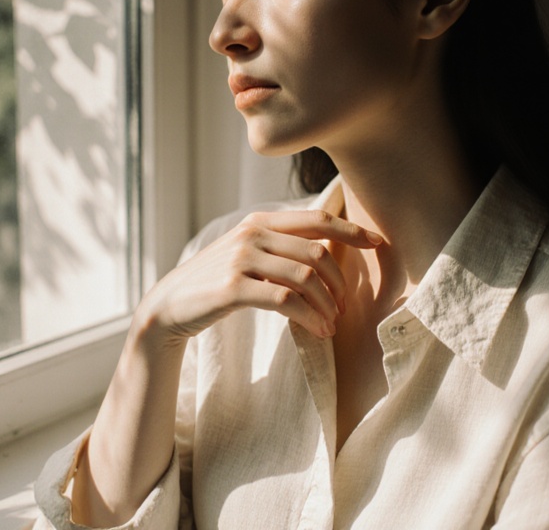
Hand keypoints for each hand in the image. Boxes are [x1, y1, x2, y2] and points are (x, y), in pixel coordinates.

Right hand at [137, 209, 383, 342]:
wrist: (170, 306)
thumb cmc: (215, 283)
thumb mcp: (246, 253)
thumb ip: (279, 247)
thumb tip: (325, 253)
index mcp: (260, 221)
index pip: (316, 219)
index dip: (350, 229)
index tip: (378, 242)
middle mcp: (252, 233)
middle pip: (316, 251)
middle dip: (338, 282)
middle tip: (343, 307)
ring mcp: (241, 258)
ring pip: (305, 276)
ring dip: (326, 304)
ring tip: (331, 325)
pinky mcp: (233, 287)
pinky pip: (285, 301)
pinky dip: (308, 317)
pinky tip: (317, 330)